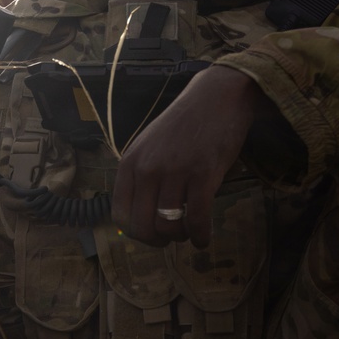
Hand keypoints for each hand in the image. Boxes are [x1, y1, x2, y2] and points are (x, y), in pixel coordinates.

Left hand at [111, 64, 263, 247]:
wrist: (217, 98)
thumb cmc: (184, 125)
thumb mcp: (150, 146)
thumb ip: (141, 175)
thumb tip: (140, 216)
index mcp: (131, 163)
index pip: (121, 214)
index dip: (137, 232)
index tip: (151, 233)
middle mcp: (148, 168)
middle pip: (143, 227)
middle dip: (158, 240)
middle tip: (171, 237)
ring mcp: (175, 171)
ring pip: (169, 226)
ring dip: (181, 237)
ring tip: (190, 232)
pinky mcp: (203, 174)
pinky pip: (196, 219)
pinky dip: (200, 236)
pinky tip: (204, 238)